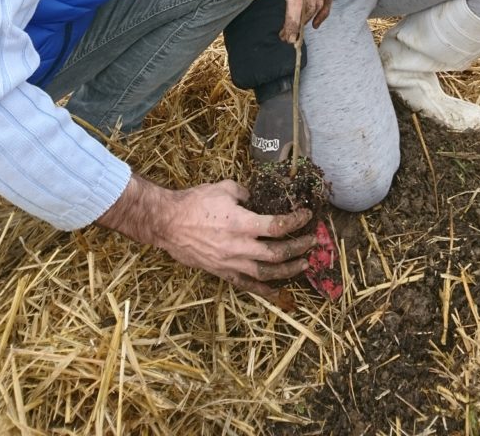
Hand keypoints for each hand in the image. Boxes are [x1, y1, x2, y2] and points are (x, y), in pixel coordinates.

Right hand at [97, 175, 315, 299]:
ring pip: (267, 273)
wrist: (168, 223)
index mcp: (242, 223)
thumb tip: (258, 199)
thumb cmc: (195, 202)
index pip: (278, 225)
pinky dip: (265, 290)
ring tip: (303, 265)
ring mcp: (231, 263)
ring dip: (289, 270)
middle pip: (278, 253)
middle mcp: (240, 247)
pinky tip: (278, 291)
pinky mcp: (222, 272)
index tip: (306, 215)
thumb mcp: (225, 188)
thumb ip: (246, 194)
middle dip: (299, 247)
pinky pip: (247, 285)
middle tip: (312, 241)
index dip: (296, 220)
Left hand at [243, 0, 333, 42]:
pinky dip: (325, 11)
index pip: (296, 3)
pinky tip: (316, 21)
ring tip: (297, 29)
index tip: (286, 36)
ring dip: (309, 19)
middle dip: (298, 25)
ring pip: (319, 3)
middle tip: (287, 36)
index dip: (292, 23)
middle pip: (308, 7)